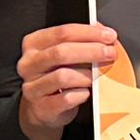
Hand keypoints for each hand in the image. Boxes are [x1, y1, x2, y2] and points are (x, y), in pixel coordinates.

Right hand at [16, 22, 116, 139]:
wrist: (42, 107)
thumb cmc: (57, 74)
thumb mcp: (65, 53)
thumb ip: (81, 40)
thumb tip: (103, 32)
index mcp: (33, 44)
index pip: (62, 33)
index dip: (89, 33)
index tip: (109, 36)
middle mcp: (29, 64)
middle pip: (61, 52)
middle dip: (91, 51)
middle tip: (110, 53)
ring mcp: (32, 87)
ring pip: (63, 76)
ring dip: (87, 75)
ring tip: (98, 75)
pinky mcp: (41, 107)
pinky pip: (66, 99)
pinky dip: (81, 94)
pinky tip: (86, 92)